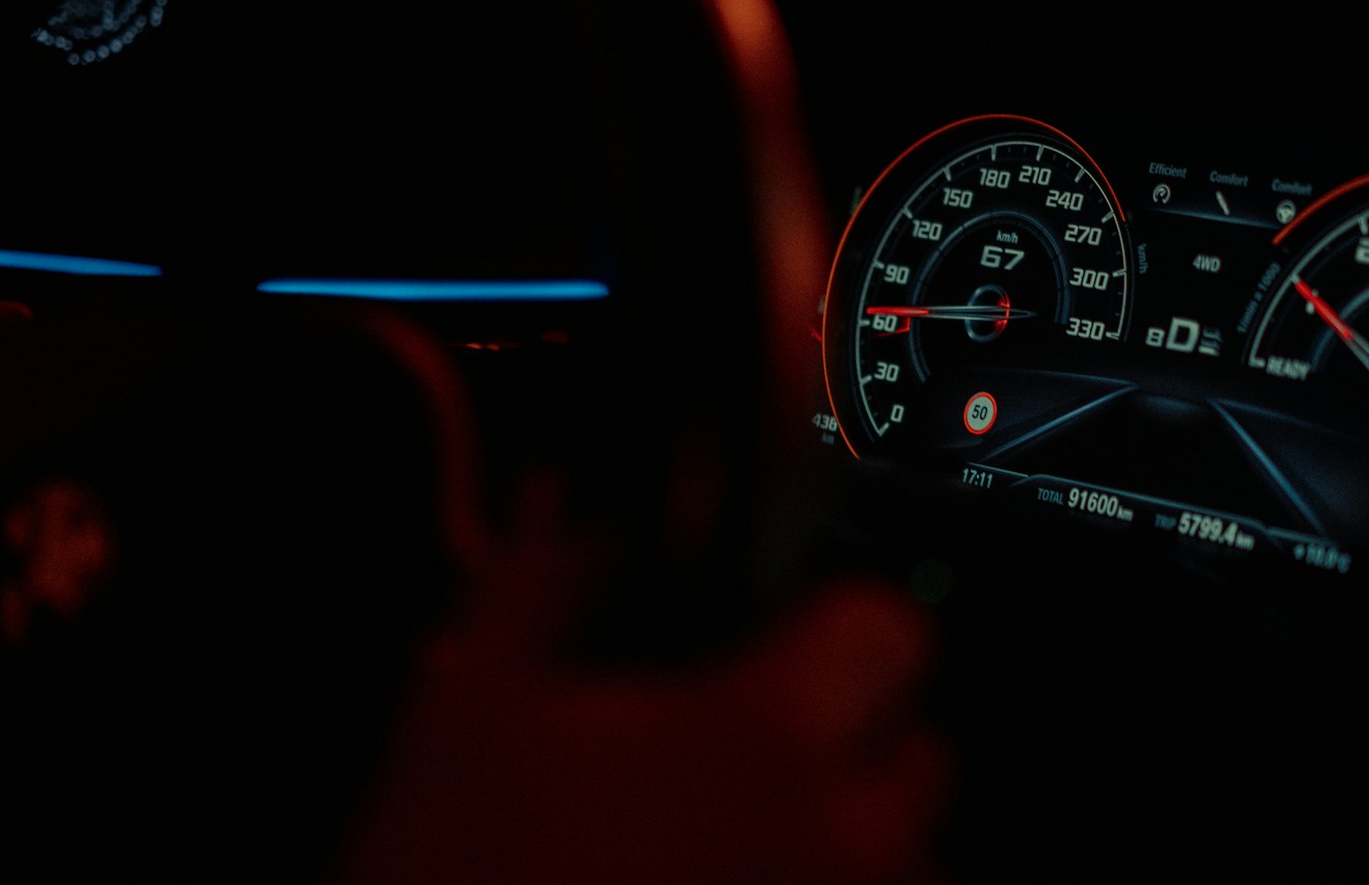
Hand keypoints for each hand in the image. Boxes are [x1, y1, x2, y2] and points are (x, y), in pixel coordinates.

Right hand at [343, 472, 947, 883]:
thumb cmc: (452, 869)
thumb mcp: (474, 697)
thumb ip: (550, 576)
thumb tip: (589, 519)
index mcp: (766, 737)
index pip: (890, 629)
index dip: (838, 618)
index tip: (793, 636)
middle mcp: (839, 840)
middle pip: (916, 749)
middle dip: (846, 741)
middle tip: (741, 752)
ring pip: (899, 856)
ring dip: (840, 840)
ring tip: (722, 842)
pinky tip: (719, 882)